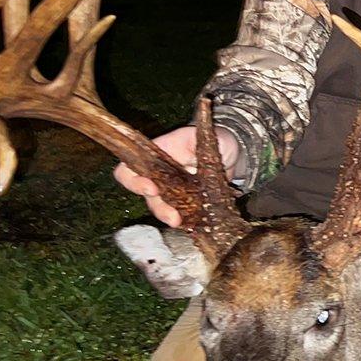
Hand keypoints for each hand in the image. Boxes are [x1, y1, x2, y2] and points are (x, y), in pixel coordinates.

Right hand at [113, 126, 240, 227]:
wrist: (232, 152)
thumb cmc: (215, 139)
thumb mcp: (205, 136)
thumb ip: (195, 143)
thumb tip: (188, 154)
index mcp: (157, 155)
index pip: (128, 170)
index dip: (134, 182)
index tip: (152, 189)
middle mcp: (159, 175)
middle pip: (146, 196)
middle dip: (158, 208)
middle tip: (172, 217)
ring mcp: (172, 190)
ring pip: (161, 208)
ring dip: (169, 217)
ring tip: (180, 222)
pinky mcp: (187, 202)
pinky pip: (180, 214)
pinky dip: (185, 221)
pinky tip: (192, 224)